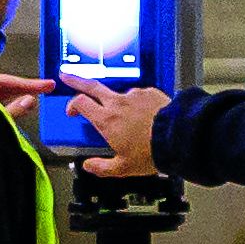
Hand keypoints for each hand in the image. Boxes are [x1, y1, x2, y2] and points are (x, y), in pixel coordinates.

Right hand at [57, 77, 171, 179]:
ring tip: (127, 119)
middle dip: (76, 80)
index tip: (72, 110)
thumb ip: (101, 167)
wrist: (178, 138)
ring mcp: (134, 95)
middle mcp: (117, 103)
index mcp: (106, 120)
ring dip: (116, 102)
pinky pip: (138, 96)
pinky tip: (145, 116)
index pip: (80, 103)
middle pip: (91, 86)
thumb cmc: (151, 153)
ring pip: (118, 95)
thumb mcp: (122, 168)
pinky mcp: (150, 92)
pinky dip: (137, 104)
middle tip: (67, 75)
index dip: (72, 105)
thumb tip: (88, 166)